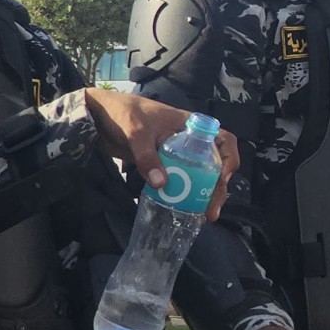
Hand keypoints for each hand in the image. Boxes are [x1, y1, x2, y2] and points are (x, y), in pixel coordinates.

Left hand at [85, 88, 240, 220]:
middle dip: (217, 188)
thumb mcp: (137, 134)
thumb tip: (161, 184)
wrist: (99, 115)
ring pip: (200, 175)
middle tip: (211, 210)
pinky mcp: (163, 164)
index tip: (222, 179)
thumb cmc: (124, 114)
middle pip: (215, 164)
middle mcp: (190, 141)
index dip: (230, 159)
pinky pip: (181, 180)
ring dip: (203, 195)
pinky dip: (184, 194)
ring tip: (202, 215)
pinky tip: (183, 208)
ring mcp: (177, 154)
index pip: (224, 140)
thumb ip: (148, 158)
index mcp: (192, 127)